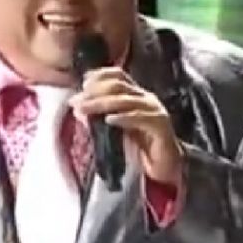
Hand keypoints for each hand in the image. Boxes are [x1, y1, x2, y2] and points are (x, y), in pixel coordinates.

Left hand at [68, 67, 182, 185]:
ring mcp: (155, 111)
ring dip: (102, 103)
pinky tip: (109, 120)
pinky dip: (124, 117)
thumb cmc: (140, 148)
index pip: (118, 76)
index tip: (82, 83)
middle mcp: (146, 99)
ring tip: (85, 109)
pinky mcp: (161, 126)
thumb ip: (99, 118)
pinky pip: (141, 118)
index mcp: (136, 95)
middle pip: (118, 86)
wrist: (165, 167)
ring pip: (126, 100)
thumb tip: (78, 109)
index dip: (99, 75)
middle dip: (95, 92)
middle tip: (77, 101)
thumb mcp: (115, 130)